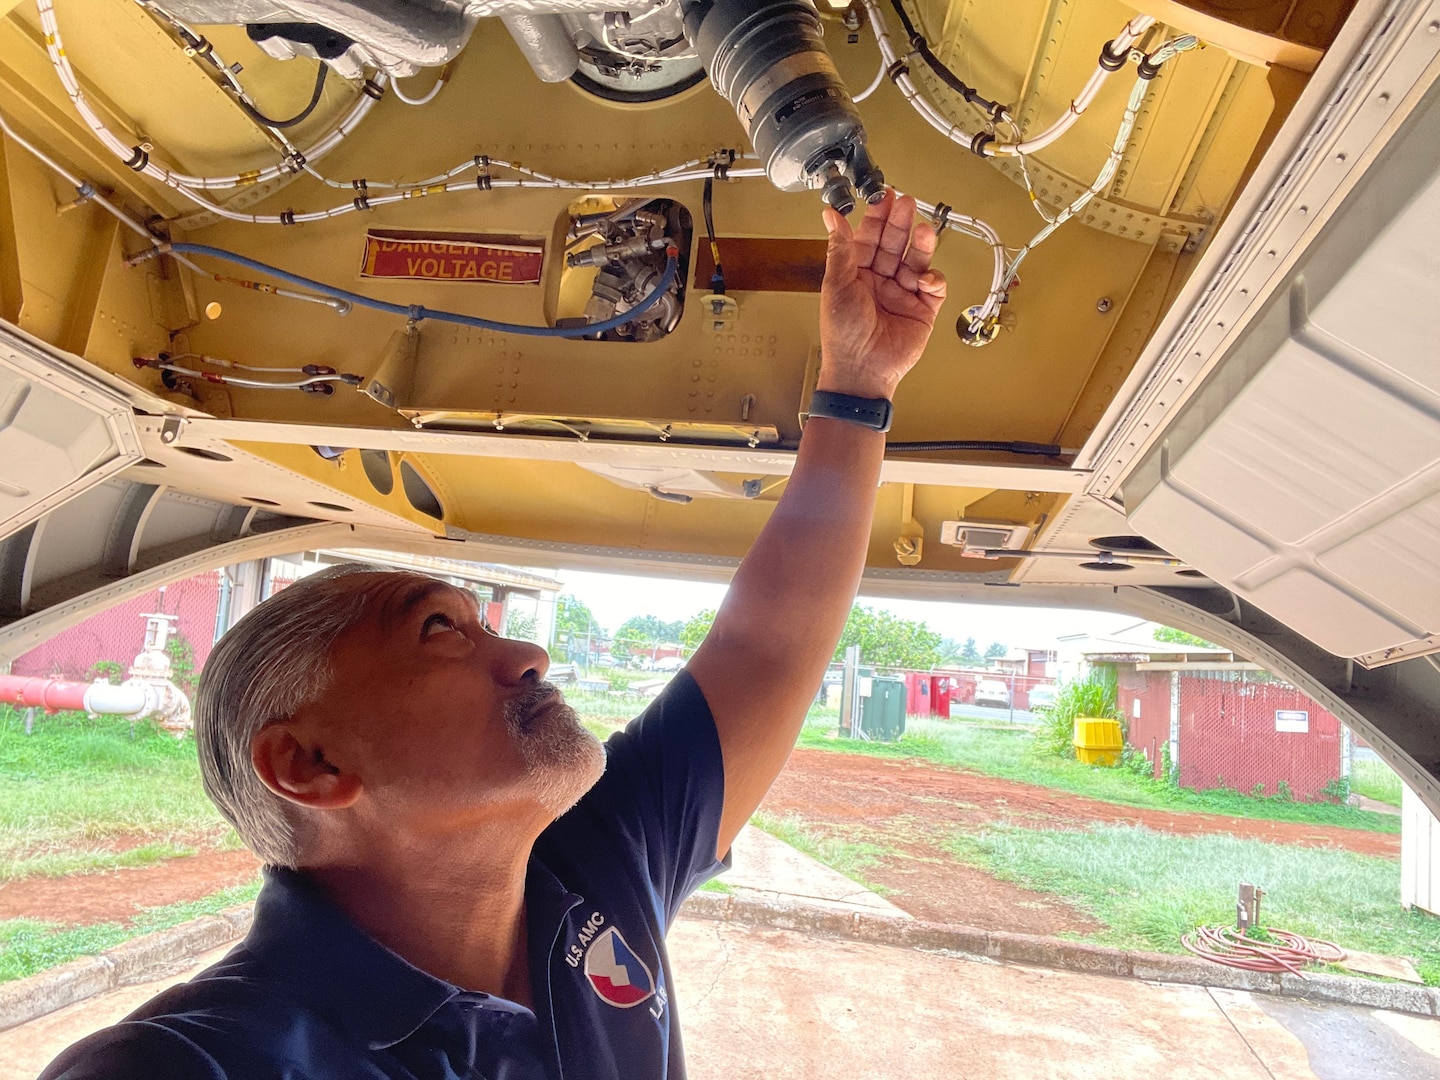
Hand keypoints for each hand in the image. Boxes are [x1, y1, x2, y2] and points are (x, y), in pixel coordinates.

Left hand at [817, 190, 946, 400]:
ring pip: (916, 260)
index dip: (877, 217)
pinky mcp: (923, 309)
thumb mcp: (837, 286)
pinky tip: (924, 277)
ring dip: (921, 245)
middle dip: (900, 223)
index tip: (884, 196)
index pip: (869, 237)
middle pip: (894, 244)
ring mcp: (902, 294)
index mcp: (856, 273)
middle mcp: (880, 280)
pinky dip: (933, 278)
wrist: (862, 371)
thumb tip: (830, 216)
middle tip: (906, 203)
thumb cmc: (843, 335)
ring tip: (922, 231)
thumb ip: (839, 248)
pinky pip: (934, 287)